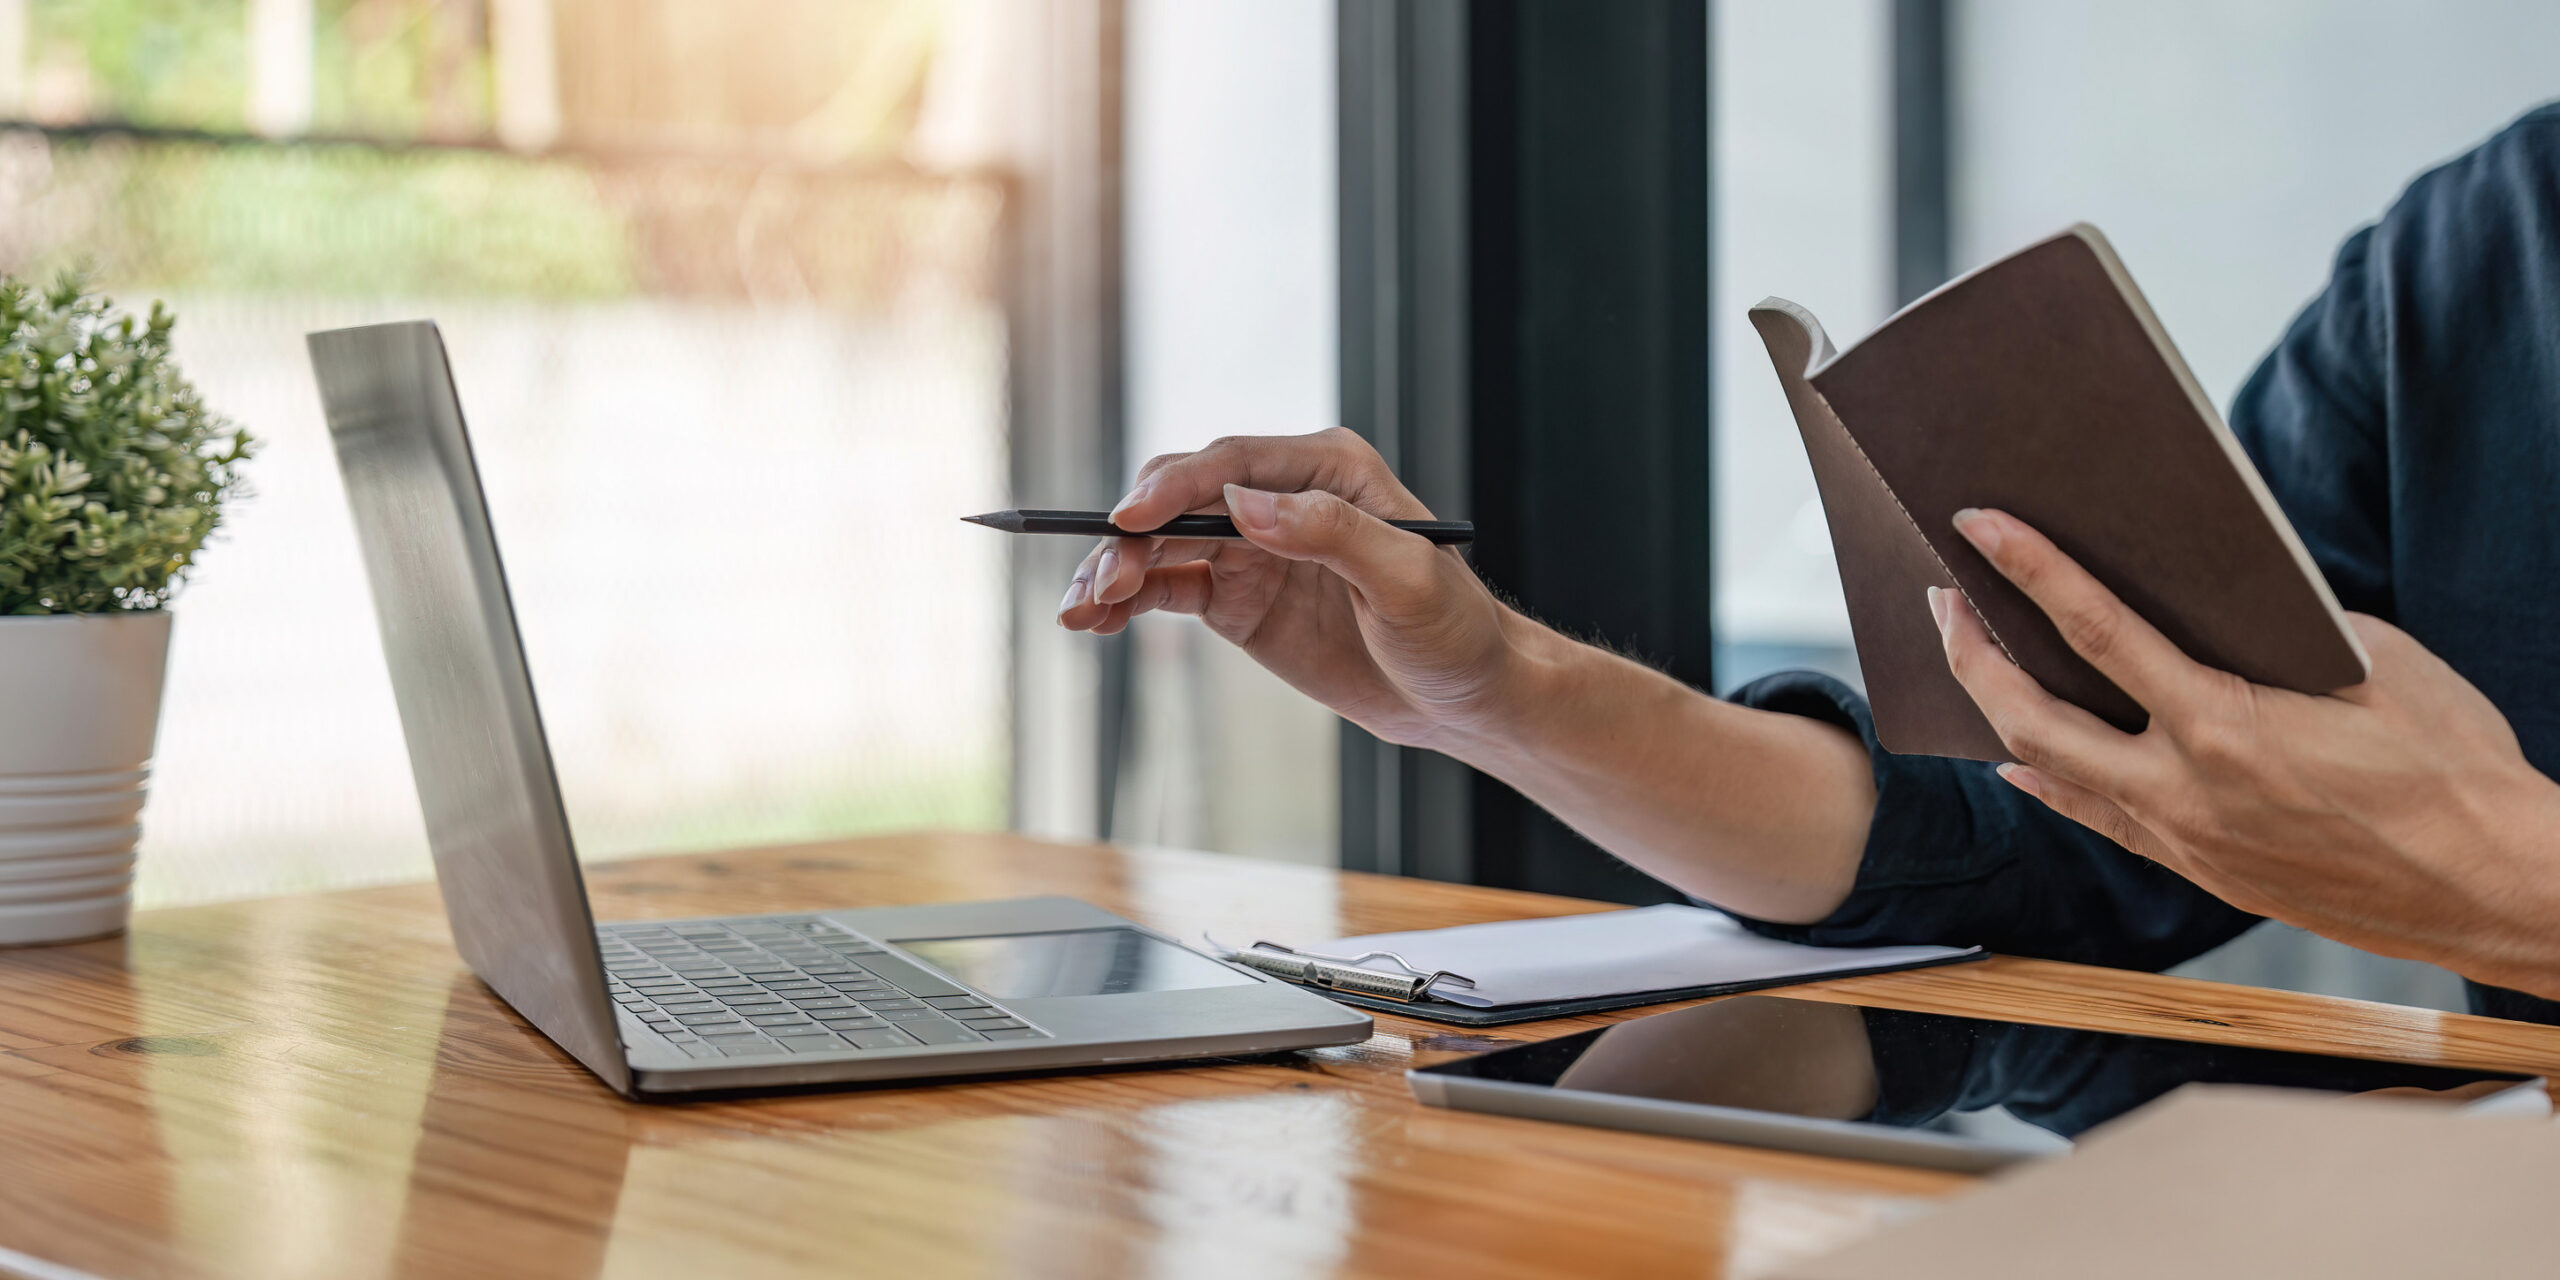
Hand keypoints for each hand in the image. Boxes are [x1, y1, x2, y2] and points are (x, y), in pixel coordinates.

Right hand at [1056, 428, 1519, 746]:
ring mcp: (1254, 549)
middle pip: (1184, 497)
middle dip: (1133, 534)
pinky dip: (1128, 601)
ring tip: (1081, 608)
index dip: (1176, 486)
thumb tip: (1246, 505)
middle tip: (1103, 581)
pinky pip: (1168, 588)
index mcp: (1328, 469)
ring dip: (1116, 570)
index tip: (1130, 519)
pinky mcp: (1237, 598)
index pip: (1235, 463)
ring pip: (1163, 544)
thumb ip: (1331, 533)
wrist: (1463, 698)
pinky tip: (1093, 619)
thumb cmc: (1454, 630)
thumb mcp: (1408, 579)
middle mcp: (1282, 498)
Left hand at [1933, 507, 2559, 999]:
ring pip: (2054, 770)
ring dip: (2000, 711)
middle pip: (2032, 716)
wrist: (2493, 884)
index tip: (1978, 525)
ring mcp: (2184, 839)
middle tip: (1943, 599)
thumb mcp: (2371, 661)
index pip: (2096, 629)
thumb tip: (2210, 595)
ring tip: (1973, 658)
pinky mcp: (2199, 872)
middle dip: (1972, 652)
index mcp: (2223, 724)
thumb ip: (2275, 629)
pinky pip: (2098, 819)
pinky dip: (2050, 781)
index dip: (2029, 570)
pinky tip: (2019, 758)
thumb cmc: (2451, 762)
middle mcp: (2184, 788)